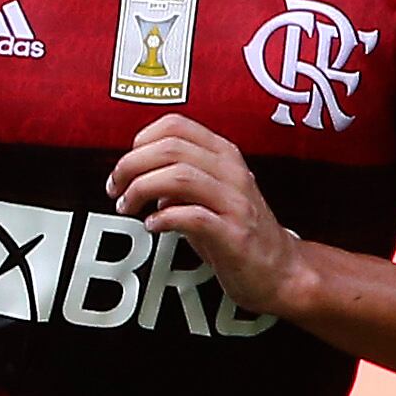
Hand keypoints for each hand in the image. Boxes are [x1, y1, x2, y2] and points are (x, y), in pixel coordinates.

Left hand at [108, 116, 303, 316]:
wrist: (280, 270)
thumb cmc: (237, 231)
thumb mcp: (208, 192)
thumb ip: (177, 176)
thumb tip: (137, 172)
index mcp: (223, 154)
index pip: (175, 125)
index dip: (140, 141)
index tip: (125, 166)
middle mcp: (231, 172)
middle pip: (170, 148)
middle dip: (131, 166)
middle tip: (116, 189)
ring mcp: (235, 202)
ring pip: (179, 176)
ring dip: (141, 190)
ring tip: (128, 207)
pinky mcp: (234, 234)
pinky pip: (192, 216)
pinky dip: (163, 219)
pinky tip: (153, 226)